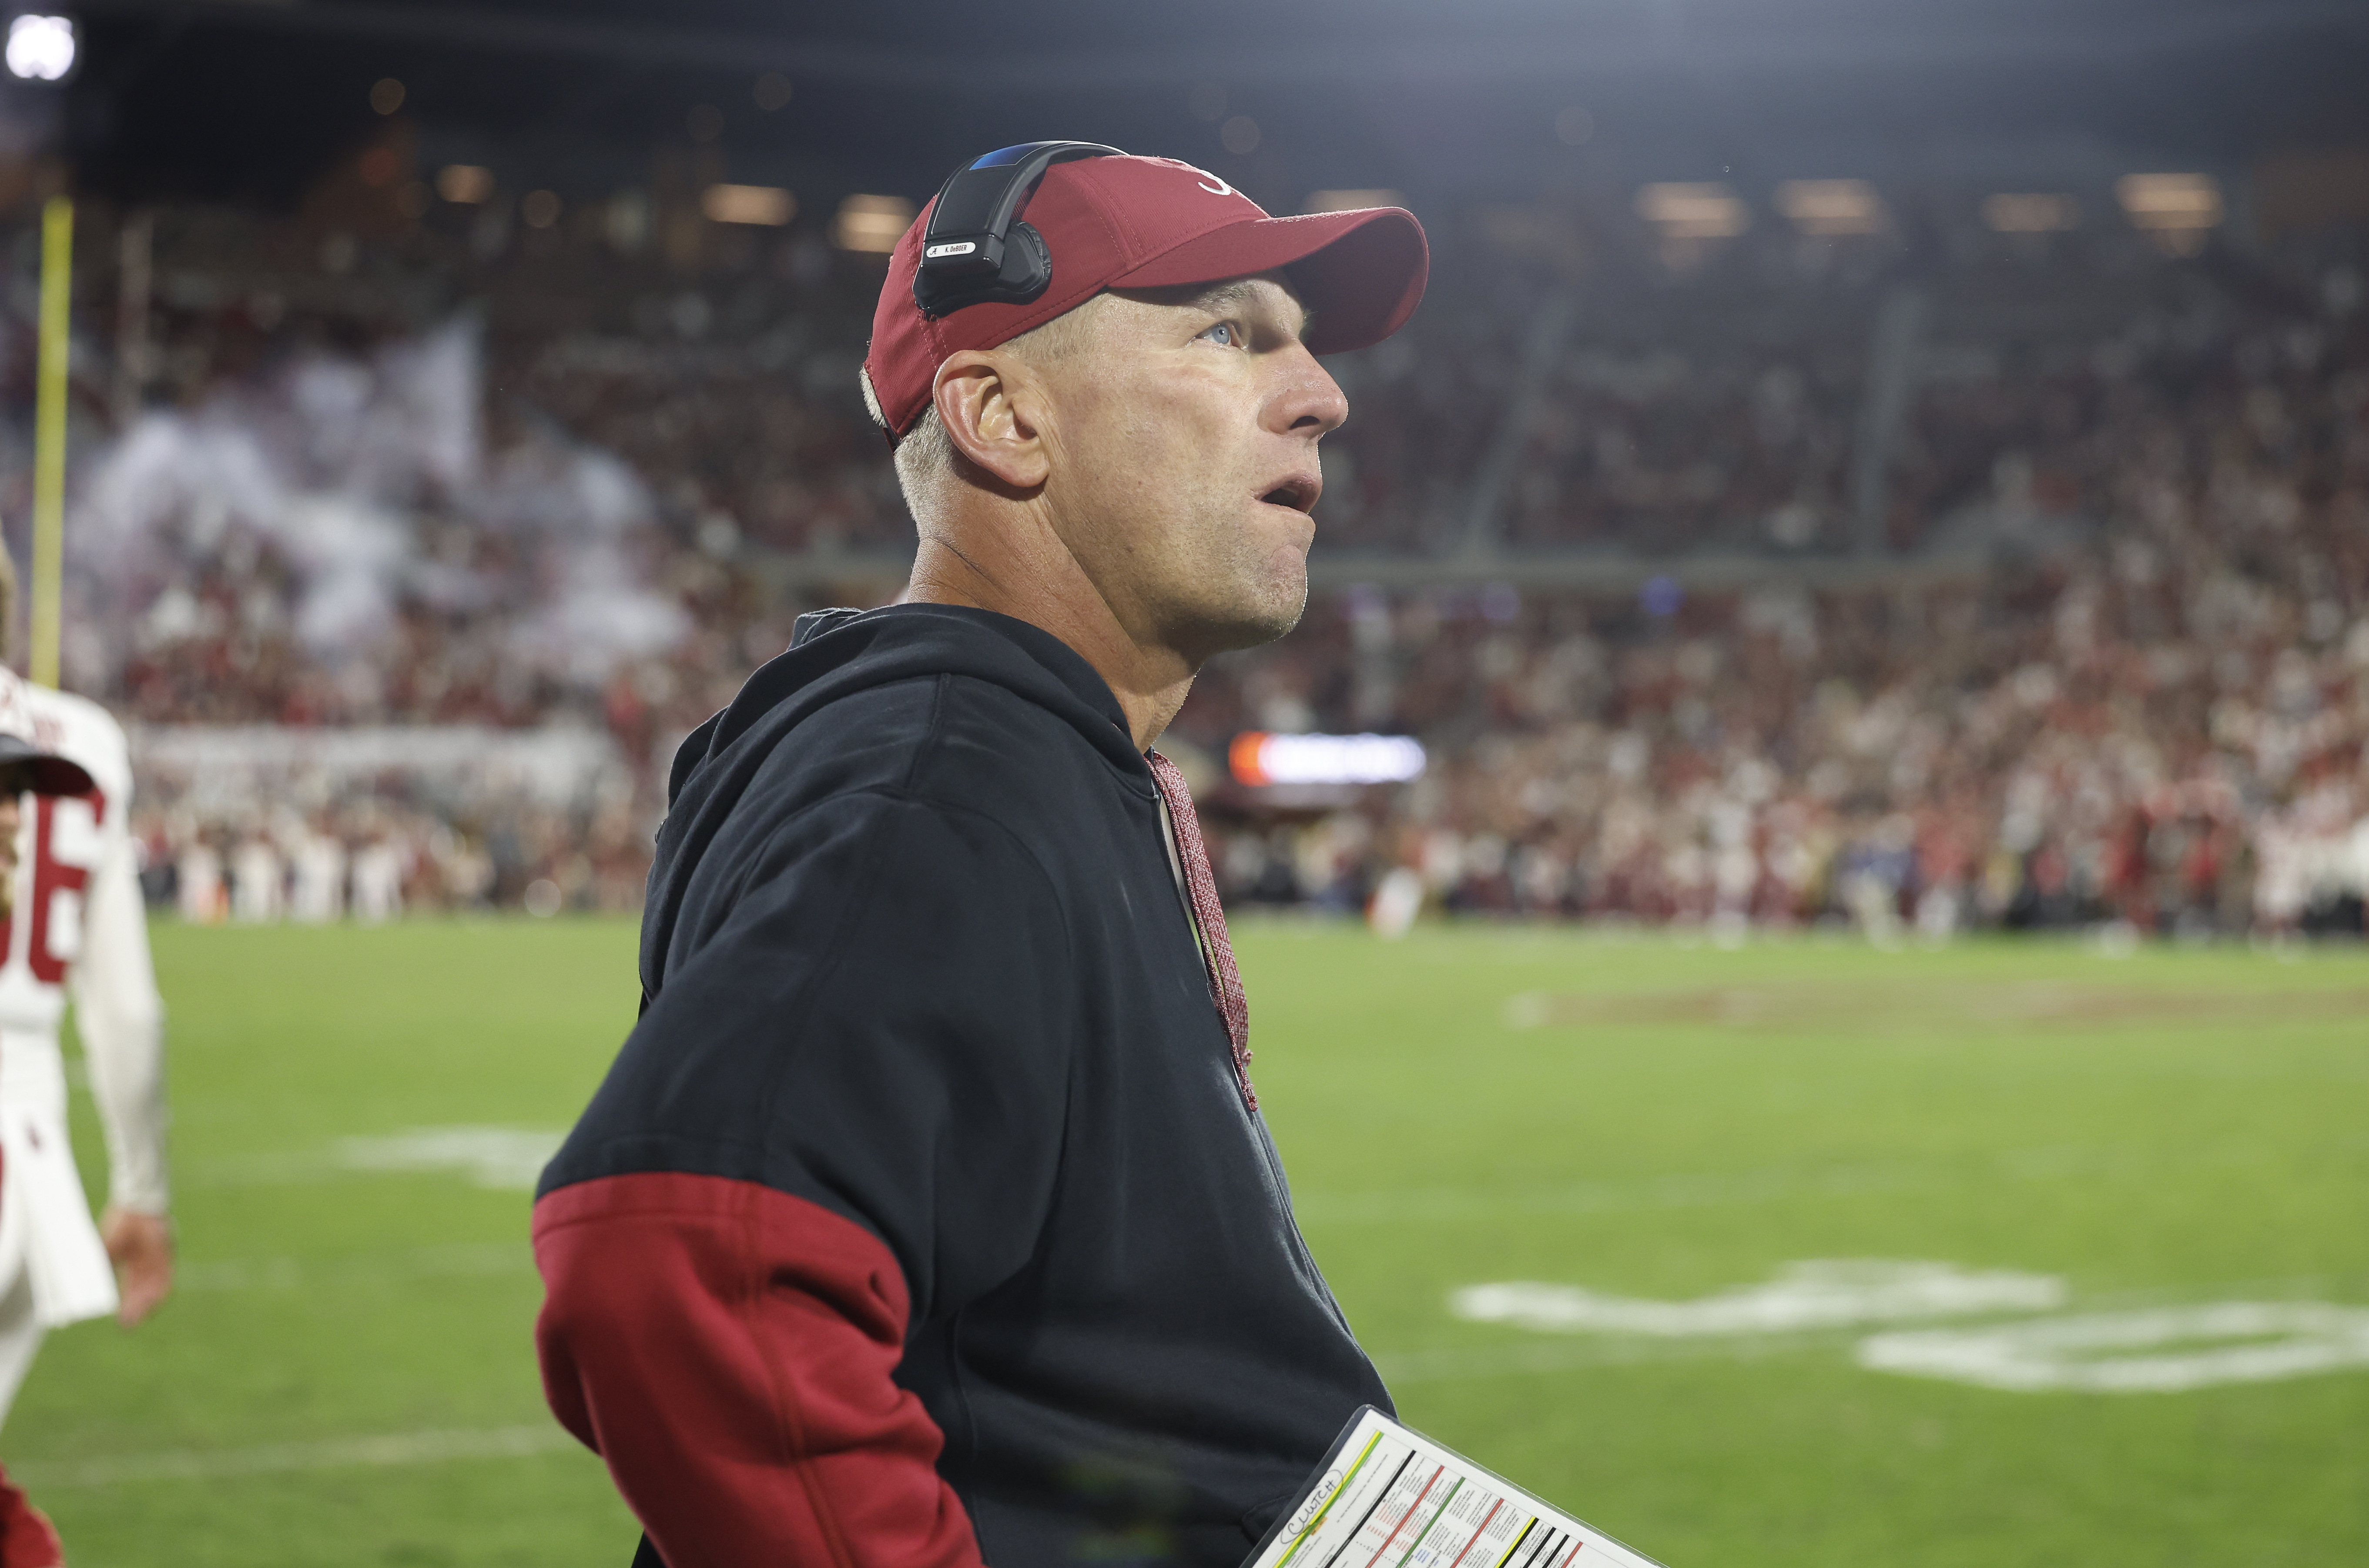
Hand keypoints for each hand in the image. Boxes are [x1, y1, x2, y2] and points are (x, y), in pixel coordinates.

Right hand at [100, 1207, 173, 1327]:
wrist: (139, 1209)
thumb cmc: (121, 1225)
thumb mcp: (106, 1248)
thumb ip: (99, 1265)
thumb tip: (83, 1283)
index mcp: (132, 1263)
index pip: (130, 1289)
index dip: (126, 1305)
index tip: (120, 1319)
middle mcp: (147, 1266)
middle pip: (142, 1293)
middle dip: (134, 1310)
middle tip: (127, 1325)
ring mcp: (157, 1262)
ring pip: (153, 1290)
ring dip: (146, 1305)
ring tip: (136, 1318)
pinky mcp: (167, 1258)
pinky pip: (166, 1279)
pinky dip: (160, 1293)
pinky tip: (153, 1304)